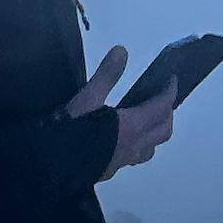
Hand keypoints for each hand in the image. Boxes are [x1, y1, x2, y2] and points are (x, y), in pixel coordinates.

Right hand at [68, 43, 175, 176]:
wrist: (52, 167)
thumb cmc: (72, 131)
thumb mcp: (88, 98)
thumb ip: (107, 75)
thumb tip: (122, 51)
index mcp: (132, 127)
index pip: (162, 108)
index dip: (169, 92)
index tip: (171, 80)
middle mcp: (134, 147)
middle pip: (164, 131)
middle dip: (167, 113)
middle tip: (161, 98)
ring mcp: (123, 162)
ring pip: (151, 148)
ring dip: (155, 133)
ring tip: (146, 119)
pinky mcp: (111, 171)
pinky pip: (135, 158)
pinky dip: (139, 145)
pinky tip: (124, 138)